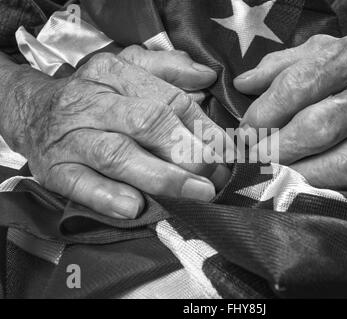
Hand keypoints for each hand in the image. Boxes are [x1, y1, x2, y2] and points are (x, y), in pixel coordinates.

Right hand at [2, 46, 230, 217]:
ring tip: (196, 194)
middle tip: (216, 176)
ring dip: (162, 176)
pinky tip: (134, 207)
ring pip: (119, 155)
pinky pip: (81, 184)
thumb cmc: (93, 94)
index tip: (228, 152)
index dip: (204, 128)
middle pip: (148, 123)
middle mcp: (93, 102)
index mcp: (115, 74)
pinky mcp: (55, 168)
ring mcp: (72, 137)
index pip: (169, 100)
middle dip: (188, 151)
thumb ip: (168, 69)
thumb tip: (206, 77)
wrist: (32, 110)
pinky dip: (108, 196)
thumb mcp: (127, 68)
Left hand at [234, 31, 346, 194]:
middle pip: (319, 128)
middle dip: (277, 149)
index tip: (244, 131)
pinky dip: (328, 194)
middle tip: (253, 158)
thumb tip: (243, 84)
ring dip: (299, 176)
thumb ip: (280, 65)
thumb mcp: (324, 50)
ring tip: (273, 175)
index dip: (264, 113)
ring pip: (342, 165)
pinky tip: (304, 189)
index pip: (300, 85)